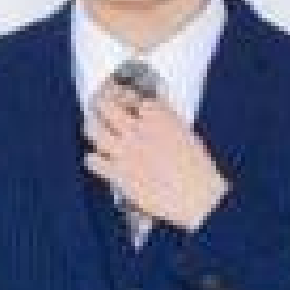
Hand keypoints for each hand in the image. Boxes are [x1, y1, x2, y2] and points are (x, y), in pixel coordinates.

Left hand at [84, 80, 229, 230]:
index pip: (128, 94)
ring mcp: (124, 150)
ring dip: (92, 126)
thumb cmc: (197, 166)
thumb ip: (163, 115)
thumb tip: (149, 106)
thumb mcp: (184, 131)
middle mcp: (137, 128)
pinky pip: (94, 160)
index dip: (120, 92)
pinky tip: (95, 158)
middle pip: (106, 106)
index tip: (116, 92)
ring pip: (95, 130)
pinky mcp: (118, 173)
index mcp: (156, 115)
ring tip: (92, 125)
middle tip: (98, 102)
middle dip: (101, 102)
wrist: (197, 197)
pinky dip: (93, 158)